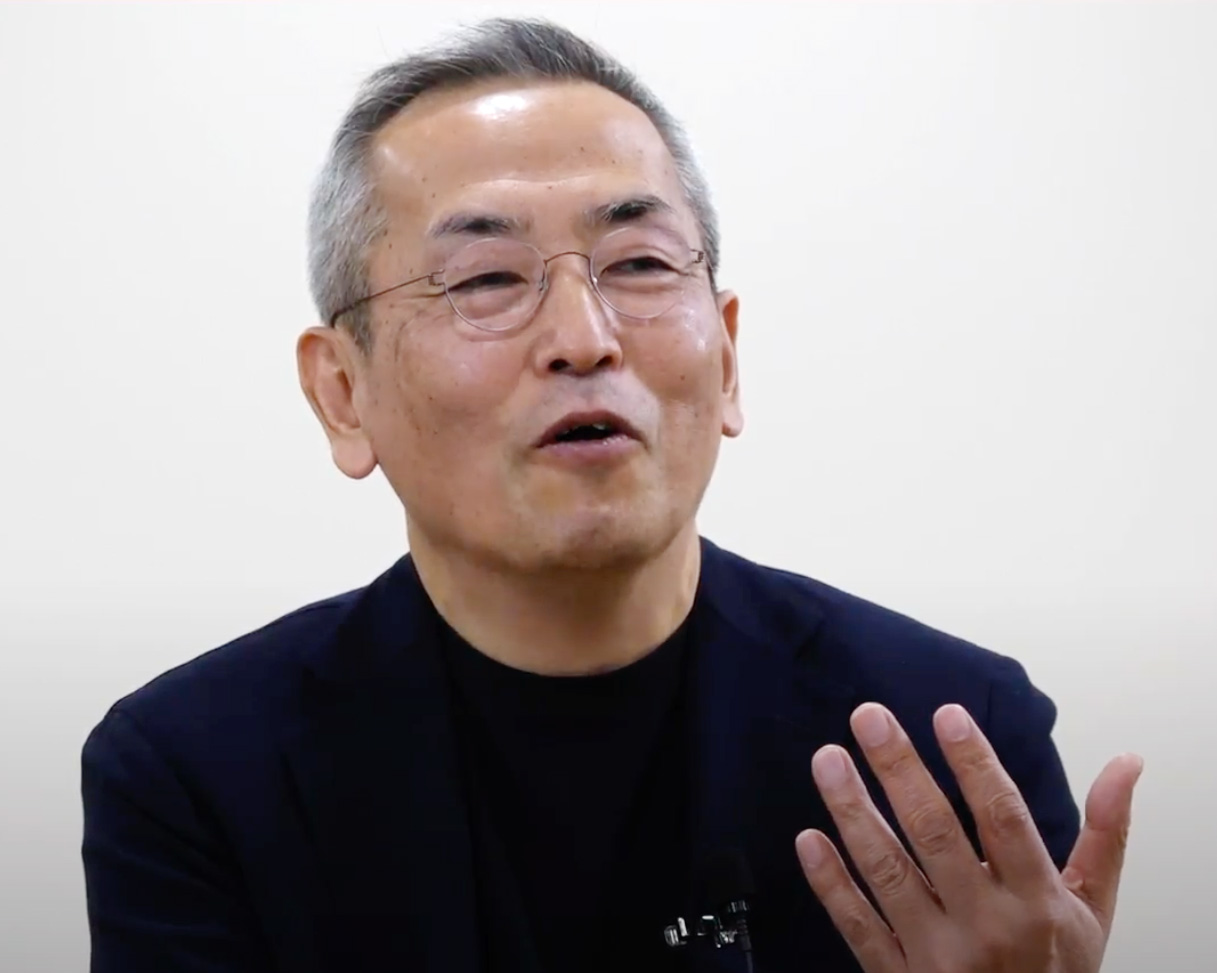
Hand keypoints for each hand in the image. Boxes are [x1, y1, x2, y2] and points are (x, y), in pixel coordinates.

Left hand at [795, 703, 1142, 972]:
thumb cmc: (1057, 971)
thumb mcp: (1092, 908)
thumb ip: (1105, 833)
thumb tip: (1125, 763)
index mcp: (1036, 901)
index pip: (1002, 818)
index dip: (975, 764)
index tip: (947, 715)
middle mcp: (985, 925)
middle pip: (935, 833)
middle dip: (899, 769)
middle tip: (868, 717)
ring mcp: (937, 954)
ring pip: (888, 872)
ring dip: (854, 812)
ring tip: (829, 760)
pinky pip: (858, 926)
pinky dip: (831, 883)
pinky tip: (809, 838)